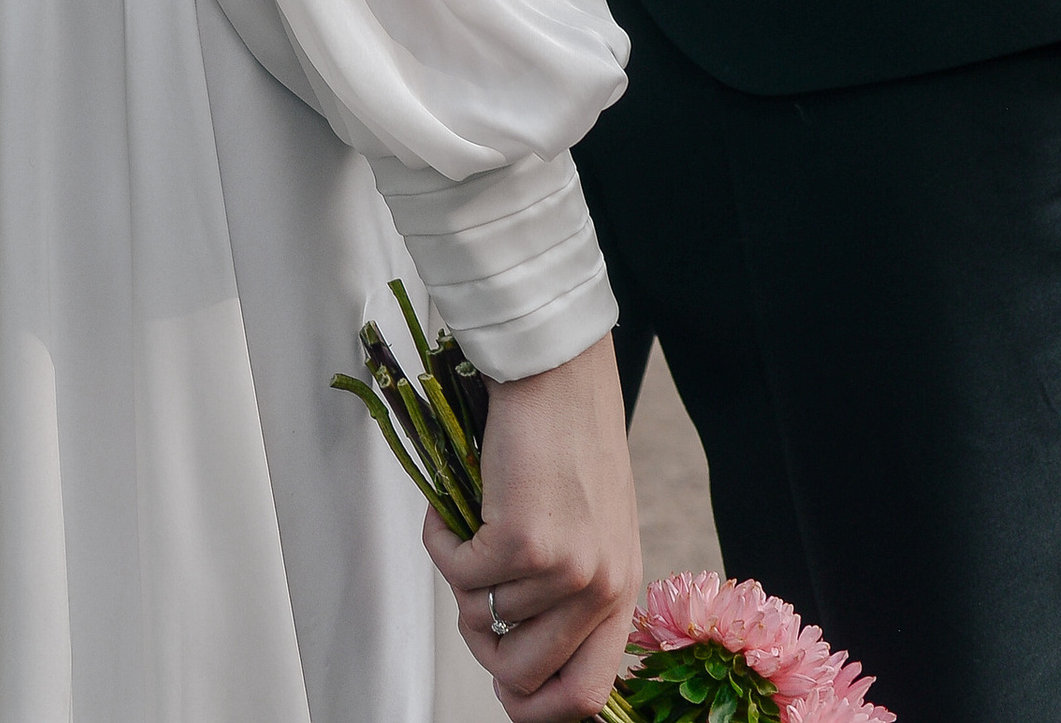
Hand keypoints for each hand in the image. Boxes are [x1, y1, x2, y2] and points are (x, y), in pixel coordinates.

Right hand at [427, 336, 638, 720]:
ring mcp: (564, 567)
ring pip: (480, 615)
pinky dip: (441, 541)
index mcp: (619, 590)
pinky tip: (454, 506)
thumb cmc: (567, 440)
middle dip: (478, 642)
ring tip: (471, 523)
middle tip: (468, 594)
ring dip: (460, 573)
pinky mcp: (522, 539)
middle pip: (522, 673)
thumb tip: (515, 652)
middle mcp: (599, 588)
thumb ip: (570, 591)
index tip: (503, 689)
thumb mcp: (590, 528)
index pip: (583, 695)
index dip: (534, 708)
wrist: (556, 371)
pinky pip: (458, 572)